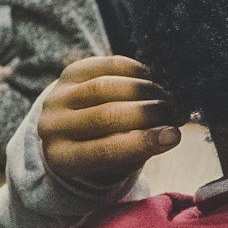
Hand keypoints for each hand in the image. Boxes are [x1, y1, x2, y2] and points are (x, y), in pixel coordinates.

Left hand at [39, 55, 185, 188]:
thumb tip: (171, 133)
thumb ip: (139, 149)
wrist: (70, 127)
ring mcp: (57, 97)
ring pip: (104, 88)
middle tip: (173, 112)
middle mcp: (52, 127)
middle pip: (106, 116)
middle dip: (147, 113)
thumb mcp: (115, 161)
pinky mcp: (68, 73)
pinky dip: (132, 70)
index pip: (104, 150)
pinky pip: (103, 66)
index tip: (174, 135)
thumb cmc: (102, 149)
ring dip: (142, 91)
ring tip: (165, 97)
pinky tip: (148, 78)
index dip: (142, 142)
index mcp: (63, 158)